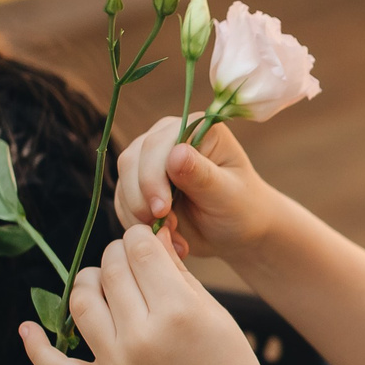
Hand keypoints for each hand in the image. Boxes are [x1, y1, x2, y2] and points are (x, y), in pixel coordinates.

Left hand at [21, 222, 275, 364]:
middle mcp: (141, 337)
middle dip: (119, 255)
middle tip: (130, 261)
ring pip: (81, 302)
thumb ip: (177, 272)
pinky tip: (27, 327)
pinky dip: (36, 347)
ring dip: (88, 282)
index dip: (140, 236)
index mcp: (177, 312)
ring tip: (102, 283)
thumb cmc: (228, 363)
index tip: (145, 242)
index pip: (140, 250)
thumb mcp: (214, 311)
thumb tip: (148, 236)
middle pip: (111, 270)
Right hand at [111, 117, 278, 262]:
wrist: (236, 232)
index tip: (162, 210)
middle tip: (164, 227)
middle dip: (142, 198)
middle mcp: (169, 137)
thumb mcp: (226, 195)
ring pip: (124, 182)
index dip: (152, 176)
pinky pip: (123, 202)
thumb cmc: (241, 209)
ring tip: (171, 234)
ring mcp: (150, 159)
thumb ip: (201, 175)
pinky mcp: (140, 183)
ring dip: (139, 214)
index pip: (157, 143)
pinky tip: (166, 236)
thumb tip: (175, 153)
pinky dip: (138, 223)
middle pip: (132, 160)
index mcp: (196, 129)